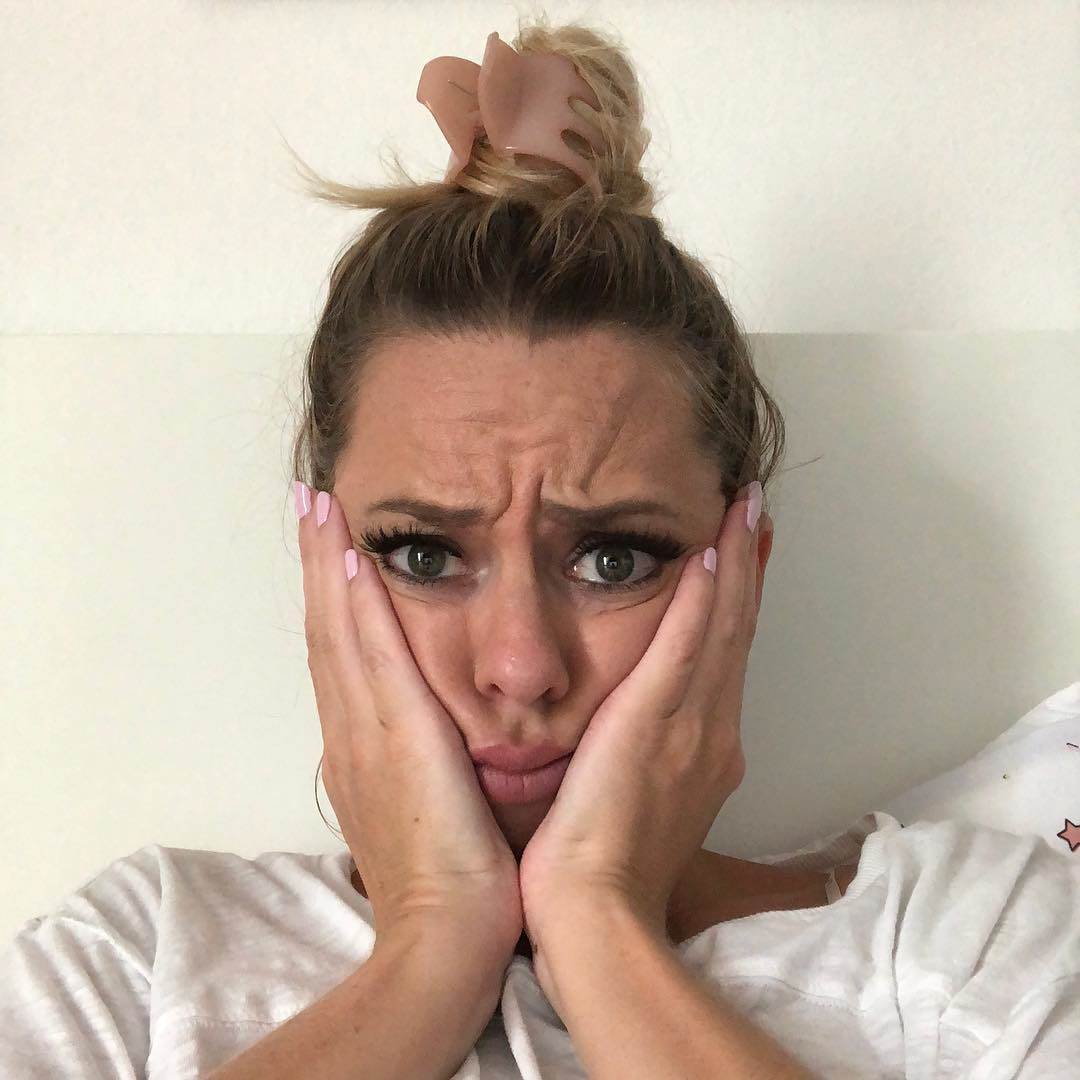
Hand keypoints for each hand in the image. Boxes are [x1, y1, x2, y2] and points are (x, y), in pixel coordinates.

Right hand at [296, 482, 522, 959]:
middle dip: (319, 565)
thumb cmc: (447, 883)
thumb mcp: (425, 811)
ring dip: (329, 565)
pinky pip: (371, 657)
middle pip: (328, 631)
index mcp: (364, 747)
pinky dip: (356, 607)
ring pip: (340, 632)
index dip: (333, 599)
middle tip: (311, 503)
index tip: (333, 548)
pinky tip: (356, 560)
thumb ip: (419, 769)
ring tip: (320, 507)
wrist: (443, 939)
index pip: (343, 656)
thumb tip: (424, 748)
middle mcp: (353, 731)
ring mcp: (366, 732)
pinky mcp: (395, 737)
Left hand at [518, 484, 768, 967]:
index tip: (739, 555)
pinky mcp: (657, 721)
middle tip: (754, 510)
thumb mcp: (637, 806)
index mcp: (705, 751)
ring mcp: (692, 726)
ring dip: (735, 561)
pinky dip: (704, 597)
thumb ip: (646, 763)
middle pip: (736, 631)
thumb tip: (636, 742)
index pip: (724, 657)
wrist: (595, 916)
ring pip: (722, 625)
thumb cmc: (603, 872)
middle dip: (747, 566)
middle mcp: (712, 732)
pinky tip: (712, 552)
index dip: (736, 602)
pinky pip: (688, 644)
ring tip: (744, 507)